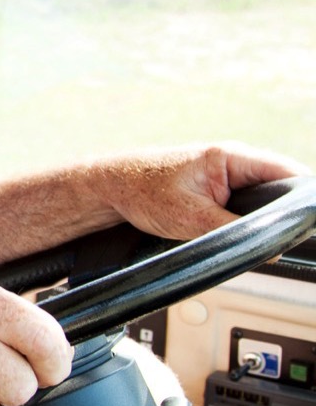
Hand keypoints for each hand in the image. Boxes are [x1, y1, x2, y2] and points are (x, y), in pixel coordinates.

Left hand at [91, 142, 309, 240]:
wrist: (109, 187)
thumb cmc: (140, 190)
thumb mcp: (189, 217)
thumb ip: (231, 231)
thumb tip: (267, 248)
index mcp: (231, 157)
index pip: (288, 174)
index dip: (301, 199)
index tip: (303, 223)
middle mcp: (233, 161)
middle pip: (280, 188)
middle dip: (281, 213)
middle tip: (277, 237)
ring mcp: (226, 175)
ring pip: (262, 198)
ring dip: (262, 217)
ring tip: (258, 236)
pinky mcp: (217, 189)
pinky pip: (244, 204)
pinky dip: (246, 219)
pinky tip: (240, 233)